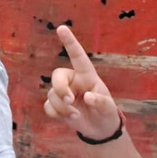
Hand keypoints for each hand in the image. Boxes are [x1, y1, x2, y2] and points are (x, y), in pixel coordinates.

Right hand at [43, 26, 121, 140]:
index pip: (77, 56)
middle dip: (60, 88)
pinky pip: (48, 107)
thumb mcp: (108, 107)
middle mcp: (72, 81)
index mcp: (86, 75)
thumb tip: (87, 98)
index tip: (61, 28)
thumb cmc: (106, 112)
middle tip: (69, 100)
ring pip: (51, 94)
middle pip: (57, 76)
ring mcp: (63, 93)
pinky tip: (71, 118)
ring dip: (62, 107)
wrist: (100, 129)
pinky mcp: (56, 106)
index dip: (69, 42)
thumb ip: (100, 101)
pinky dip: (57, 114)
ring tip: (77, 115)